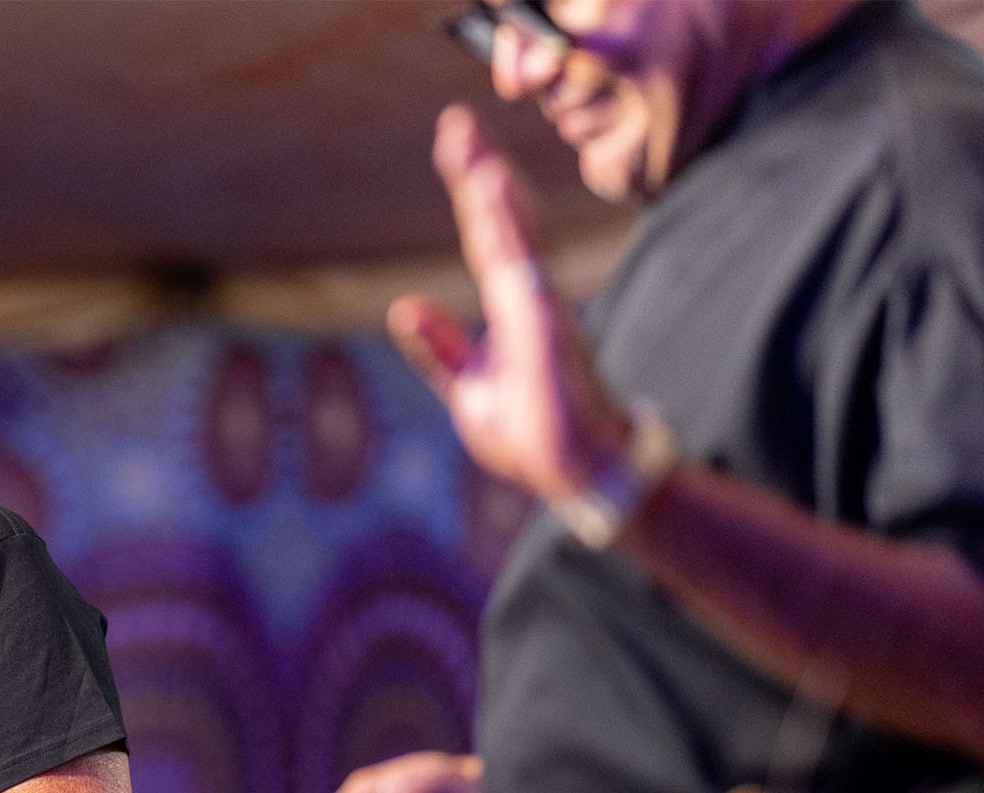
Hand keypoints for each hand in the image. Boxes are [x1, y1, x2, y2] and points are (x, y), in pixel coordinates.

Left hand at [390, 106, 629, 505]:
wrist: (579, 477)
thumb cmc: (534, 436)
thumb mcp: (471, 390)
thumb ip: (442, 348)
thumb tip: (404, 306)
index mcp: (514, 309)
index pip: (487, 240)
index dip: (472, 193)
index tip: (457, 144)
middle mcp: (532, 302)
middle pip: (502, 226)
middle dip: (480, 174)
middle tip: (456, 123)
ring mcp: (544, 316)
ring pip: (516, 243)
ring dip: (493, 196)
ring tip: (472, 153)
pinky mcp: (550, 335)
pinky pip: (527, 275)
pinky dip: (512, 235)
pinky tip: (496, 200)